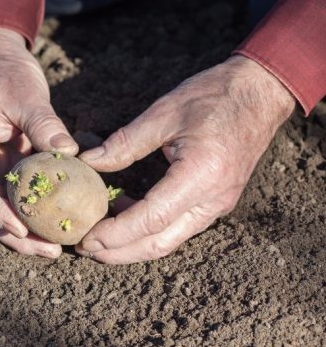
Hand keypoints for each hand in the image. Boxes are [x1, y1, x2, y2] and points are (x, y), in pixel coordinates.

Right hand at [0, 27, 78, 257]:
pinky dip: (33, 212)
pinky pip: (16, 195)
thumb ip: (42, 121)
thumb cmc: (3, 70)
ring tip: (53, 250)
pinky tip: (55, 225)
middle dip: (14, 234)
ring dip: (24, 231)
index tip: (19, 229)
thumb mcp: (24, 91)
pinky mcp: (4, 167)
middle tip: (48, 251)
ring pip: (0, 208)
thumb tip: (69, 151)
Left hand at [76, 55, 295, 263]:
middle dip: (119, 252)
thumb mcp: (163, 113)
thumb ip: (124, 142)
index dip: (115, 234)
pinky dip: (149, 229)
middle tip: (85, 248)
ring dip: (132, 244)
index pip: (151, 220)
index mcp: (201, 174)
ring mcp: (218, 204)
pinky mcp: (216, 201)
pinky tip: (125, 214)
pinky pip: (179, 226)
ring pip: (169, 240)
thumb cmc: (213, 97)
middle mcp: (213, 199)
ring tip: (99, 238)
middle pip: (159, 243)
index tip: (86, 238)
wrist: (260, 94)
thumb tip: (89, 161)